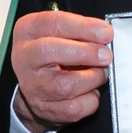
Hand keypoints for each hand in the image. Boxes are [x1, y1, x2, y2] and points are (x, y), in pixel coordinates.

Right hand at [9, 9, 111, 130]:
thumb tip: (104, 34)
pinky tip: (90, 90)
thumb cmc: (51, 55)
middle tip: (106, 55)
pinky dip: (91, 99)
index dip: (83, 27)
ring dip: (93, 78)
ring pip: (67, 85)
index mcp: (28, 31)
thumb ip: (79, 30)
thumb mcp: (58, 33)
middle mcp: (25, 58)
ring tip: (100, 73)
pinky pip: (76, 107)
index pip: (53, 23)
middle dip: (85, 52)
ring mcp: (33, 86)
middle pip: (50, 51)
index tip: (105, 32)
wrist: (35, 89)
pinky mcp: (45, 109)